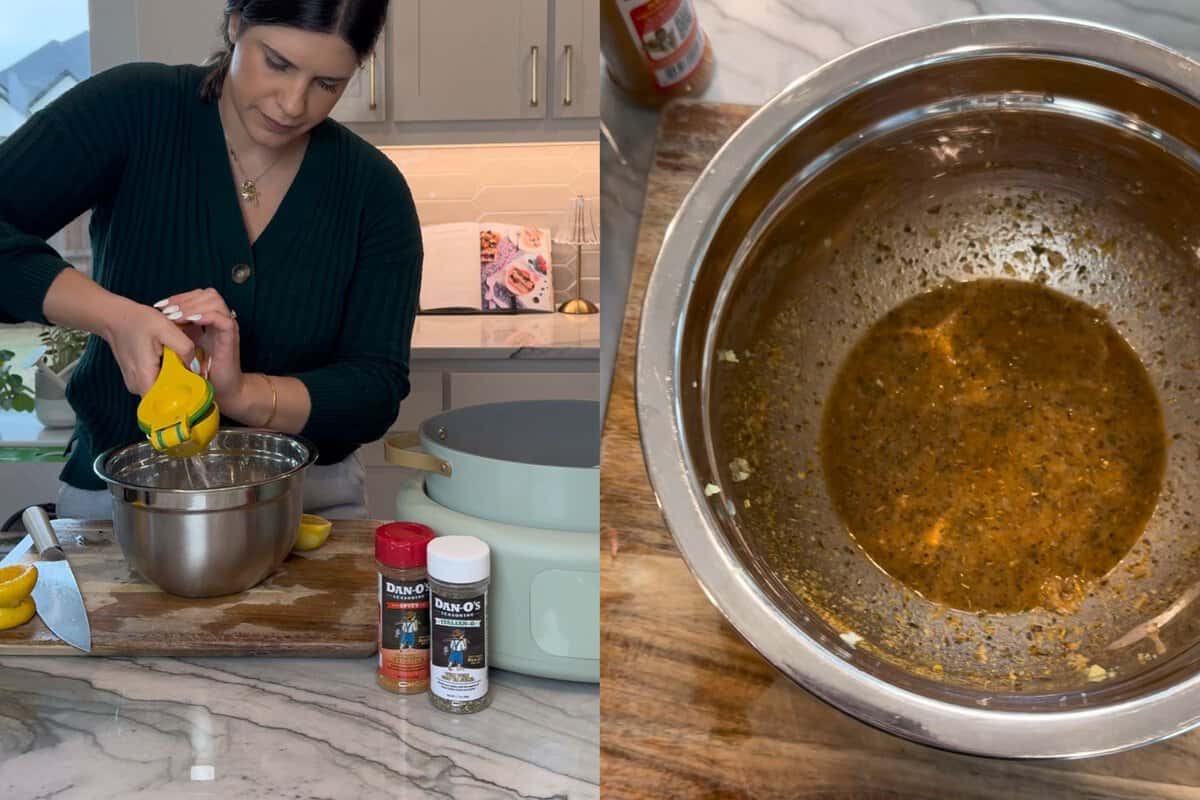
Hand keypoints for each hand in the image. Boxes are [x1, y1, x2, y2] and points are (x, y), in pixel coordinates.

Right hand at [103, 301, 196, 395]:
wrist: (116, 317)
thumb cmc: (138, 321)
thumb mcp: (165, 328)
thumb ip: (184, 347)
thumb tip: (194, 365)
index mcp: (144, 378)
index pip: (167, 403)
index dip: (185, 395)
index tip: (195, 382)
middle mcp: (138, 387)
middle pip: (168, 397)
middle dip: (182, 383)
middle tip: (186, 363)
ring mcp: (136, 385)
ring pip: (163, 390)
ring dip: (174, 377)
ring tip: (175, 358)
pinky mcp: (137, 380)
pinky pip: (157, 383)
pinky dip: (166, 373)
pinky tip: (167, 359)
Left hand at [155, 288, 242, 404]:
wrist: (224, 390)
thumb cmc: (205, 371)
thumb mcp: (187, 347)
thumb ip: (180, 333)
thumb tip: (162, 321)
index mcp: (210, 321)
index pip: (198, 296)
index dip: (180, 297)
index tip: (161, 306)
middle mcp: (220, 320)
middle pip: (207, 294)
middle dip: (184, 299)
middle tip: (167, 310)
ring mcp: (227, 327)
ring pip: (214, 301)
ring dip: (193, 306)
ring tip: (176, 316)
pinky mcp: (230, 337)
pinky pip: (221, 318)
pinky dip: (205, 316)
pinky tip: (190, 322)